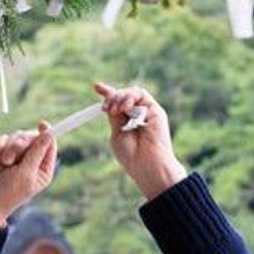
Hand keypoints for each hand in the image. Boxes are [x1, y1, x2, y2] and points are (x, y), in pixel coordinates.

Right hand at [0, 122, 57, 227]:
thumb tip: (49, 134)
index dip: (48, 134)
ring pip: (17, 136)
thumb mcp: (27, 173)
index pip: (49, 145)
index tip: (43, 125)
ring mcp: (16, 155)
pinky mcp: (2, 151)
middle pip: (32, 137)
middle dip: (22, 144)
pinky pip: (4, 138)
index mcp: (43, 168)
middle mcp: (31, 160)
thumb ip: (37, 152)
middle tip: (12, 158)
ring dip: (9, 148)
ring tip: (4, 163)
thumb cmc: (9, 192)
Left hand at [93, 81, 186, 199]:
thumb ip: (114, 118)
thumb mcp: (117, 134)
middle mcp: (138, 115)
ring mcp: (148, 112)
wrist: (147, 166)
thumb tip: (108, 103)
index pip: (117, 103)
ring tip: (115, 110)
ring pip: (132, 93)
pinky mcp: (156, 111)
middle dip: (112, 97)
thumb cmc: (132, 156)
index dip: (108, 94)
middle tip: (105, 108)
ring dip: (120, 98)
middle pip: (124, 96)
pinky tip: (126, 107)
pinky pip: (142, 95)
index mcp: (126, 122)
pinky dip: (131, 97)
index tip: (96, 87)